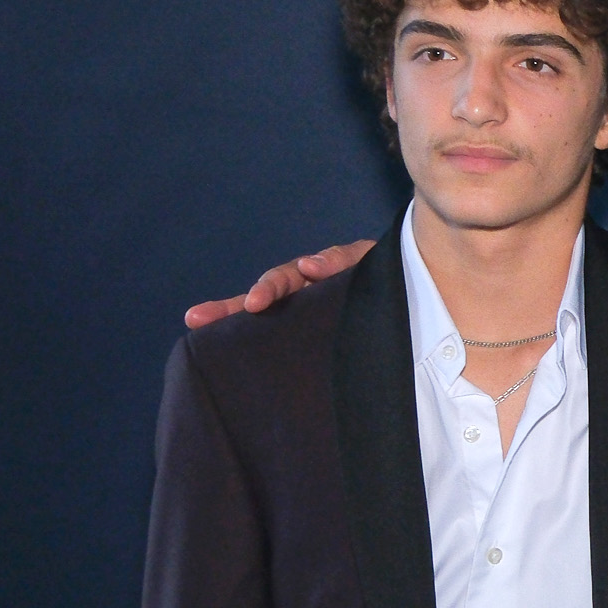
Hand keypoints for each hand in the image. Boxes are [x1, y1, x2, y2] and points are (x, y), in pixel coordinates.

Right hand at [184, 240, 373, 328]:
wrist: (410, 296)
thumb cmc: (389, 277)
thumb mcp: (370, 262)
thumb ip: (342, 261)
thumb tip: (308, 266)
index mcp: (315, 278)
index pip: (283, 281)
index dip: (268, 290)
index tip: (253, 304)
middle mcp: (303, 296)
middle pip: (262, 301)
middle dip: (229, 309)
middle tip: (196, 317)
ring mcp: (306, 316)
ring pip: (266, 320)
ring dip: (232, 321)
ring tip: (197, 324)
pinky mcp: (313, 340)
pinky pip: (282, 344)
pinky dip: (259, 338)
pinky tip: (225, 346)